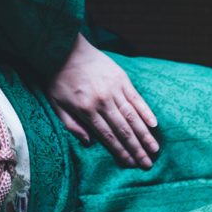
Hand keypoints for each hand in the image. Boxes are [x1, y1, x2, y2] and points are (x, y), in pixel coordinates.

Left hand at [47, 34, 158, 168]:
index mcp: (86, 110)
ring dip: (145, 134)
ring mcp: (114, 90)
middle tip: (148, 163)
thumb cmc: (59, 78)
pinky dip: (146, 112)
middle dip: (137, 149)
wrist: (64, 48)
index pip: (108, 136)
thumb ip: (71, 125)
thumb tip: (89, 143)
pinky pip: (137, 99)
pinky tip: (154, 124)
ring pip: (133, 117)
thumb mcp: (56, 104)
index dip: (121, 152)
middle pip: (124, 130)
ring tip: (155, 149)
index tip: (131, 164)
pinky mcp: (122, 79)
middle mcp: (103, 102)